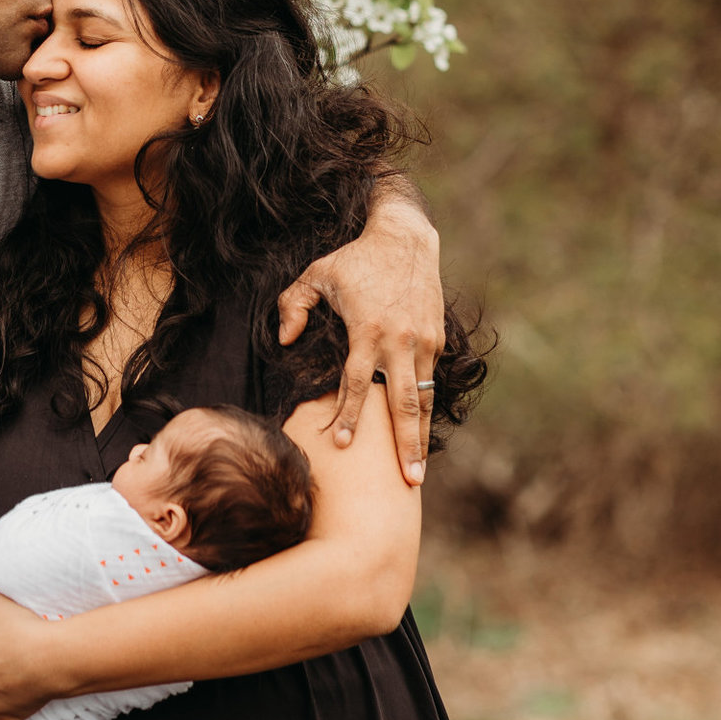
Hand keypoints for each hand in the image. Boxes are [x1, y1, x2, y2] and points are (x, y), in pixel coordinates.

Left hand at [278, 190, 442, 485]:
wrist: (406, 236)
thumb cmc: (355, 259)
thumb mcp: (316, 273)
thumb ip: (293, 305)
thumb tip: (283, 340)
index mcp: (367, 330)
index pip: (356, 383)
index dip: (348, 416)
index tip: (341, 445)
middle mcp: (400, 341)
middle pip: (404, 404)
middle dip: (405, 445)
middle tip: (409, 483)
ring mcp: (423, 342)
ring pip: (424, 399)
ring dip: (422, 437)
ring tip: (418, 472)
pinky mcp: (436, 339)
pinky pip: (430, 381)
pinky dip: (427, 409)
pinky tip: (421, 435)